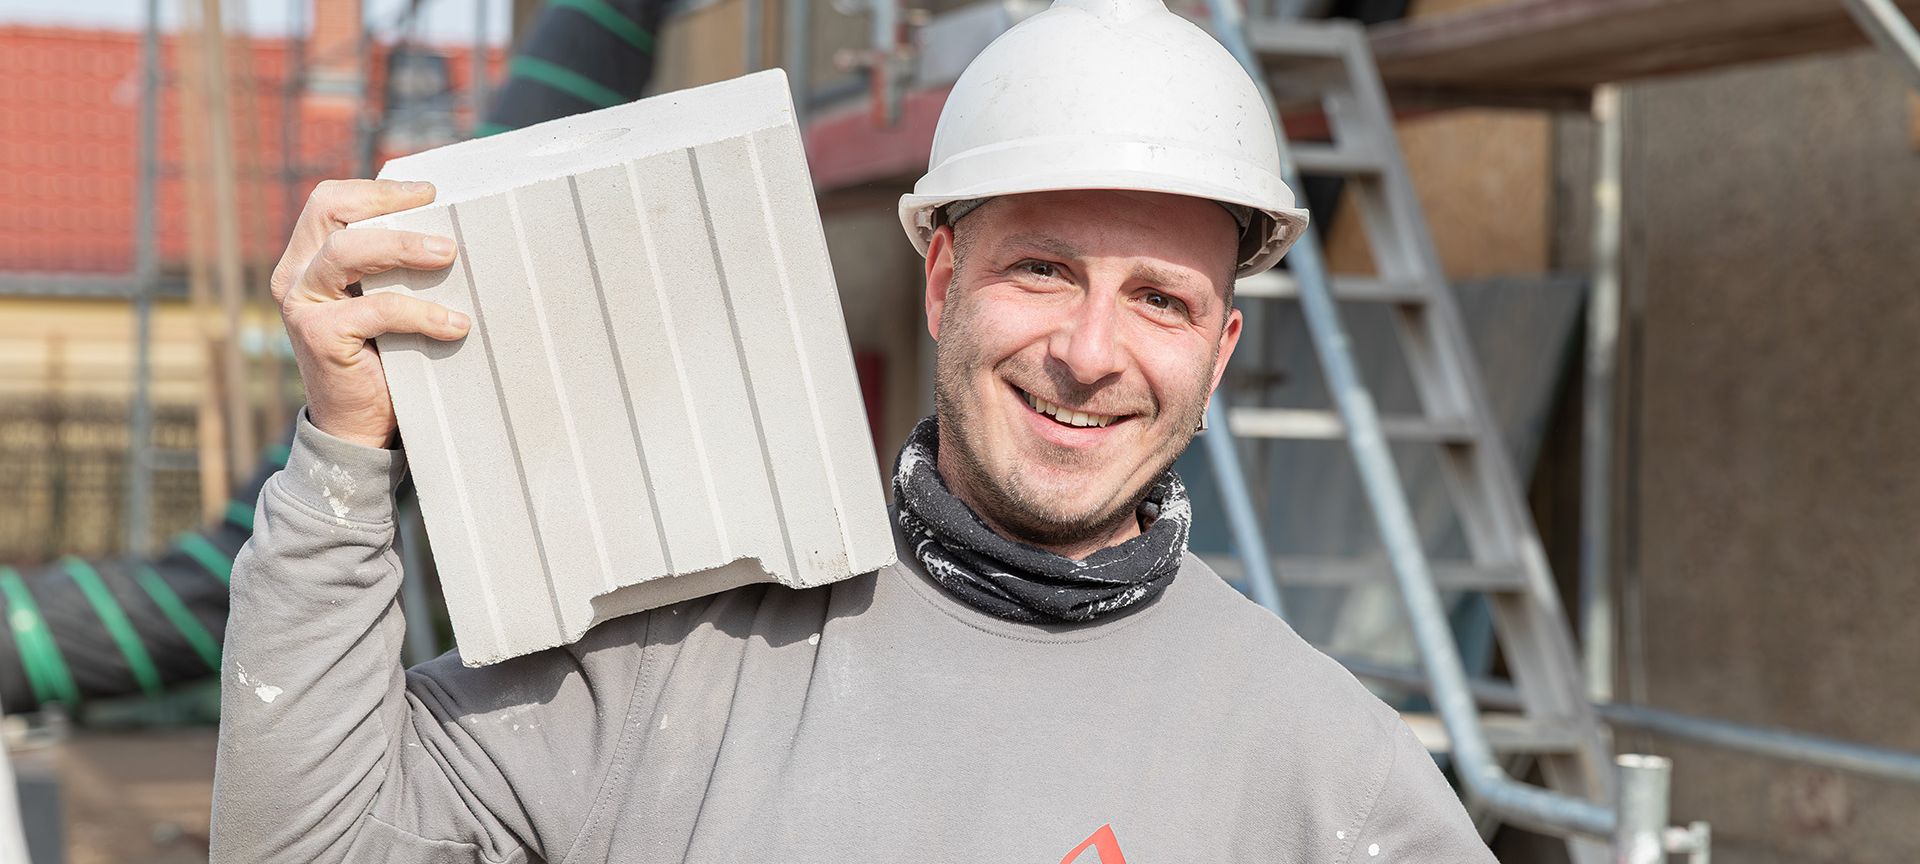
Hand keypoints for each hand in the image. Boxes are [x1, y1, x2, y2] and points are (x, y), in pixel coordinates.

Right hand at [272, 179, 468, 449]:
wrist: (360, 425)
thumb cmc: (383, 356)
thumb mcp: (384, 299)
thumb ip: (394, 268)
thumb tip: (453, 230)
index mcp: (308, 256)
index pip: (331, 201)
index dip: (377, 190)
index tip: (428, 191)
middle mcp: (295, 275)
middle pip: (330, 211)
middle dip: (387, 205)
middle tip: (438, 213)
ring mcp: (302, 304)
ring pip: (347, 252)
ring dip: (404, 248)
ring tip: (449, 255)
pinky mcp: (318, 336)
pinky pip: (374, 310)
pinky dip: (420, 313)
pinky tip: (454, 325)